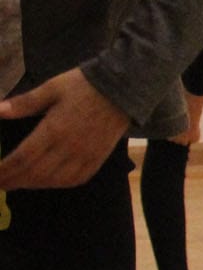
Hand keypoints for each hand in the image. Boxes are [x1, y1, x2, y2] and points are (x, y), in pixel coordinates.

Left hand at [0, 69, 129, 190]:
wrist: (123, 88)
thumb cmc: (84, 85)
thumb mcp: (51, 88)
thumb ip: (24, 103)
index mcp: (54, 130)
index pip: (22, 158)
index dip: (5, 170)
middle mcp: (69, 147)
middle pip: (35, 173)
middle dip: (14, 180)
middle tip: (1, 183)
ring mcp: (85, 155)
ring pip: (55, 180)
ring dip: (34, 184)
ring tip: (20, 182)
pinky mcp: (98, 158)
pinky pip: (76, 179)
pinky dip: (59, 183)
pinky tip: (49, 181)